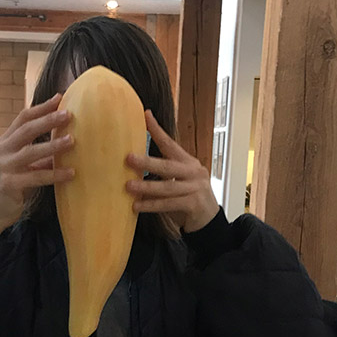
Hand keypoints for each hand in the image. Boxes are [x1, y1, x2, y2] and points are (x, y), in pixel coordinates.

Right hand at [0, 95, 73, 236]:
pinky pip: (36, 177)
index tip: (59, 98)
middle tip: (68, 114)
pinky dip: (54, 174)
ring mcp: (4, 167)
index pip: (22, 118)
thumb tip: (61, 145)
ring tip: (72, 141)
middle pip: (27, 130)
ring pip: (31, 152)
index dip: (41, 108)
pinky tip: (70, 173)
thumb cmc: (7, 188)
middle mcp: (3, 151)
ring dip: (53, 146)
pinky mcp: (10, 184)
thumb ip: (37, 157)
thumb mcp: (21, 168)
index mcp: (5, 143)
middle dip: (48, 120)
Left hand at [124, 111, 218, 232]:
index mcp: (188, 163)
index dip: (158, 130)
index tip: (145, 115)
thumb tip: (135, 166)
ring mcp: (196, 188)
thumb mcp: (179, 181)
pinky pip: (169, 204)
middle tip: (129, 158)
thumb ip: (165, 173)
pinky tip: (137, 206)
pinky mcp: (194, 204)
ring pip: (167, 187)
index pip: (171, 144)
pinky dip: (151, 206)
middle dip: (147, 162)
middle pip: (168, 165)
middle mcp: (194, 172)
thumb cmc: (188, 199)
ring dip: (146, 187)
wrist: (208, 220)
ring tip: (128, 186)